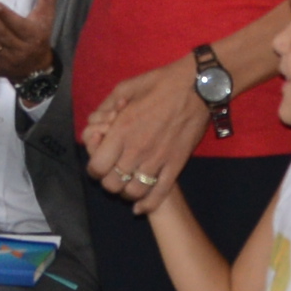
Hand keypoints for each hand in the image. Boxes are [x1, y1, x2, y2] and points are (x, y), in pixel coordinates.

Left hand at [81, 56, 207, 214]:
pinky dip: (148, 205)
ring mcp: (158, 159)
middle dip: (109, 182)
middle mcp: (137, 150)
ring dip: (127, 193)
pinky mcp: (176, 164)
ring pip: (134, 192)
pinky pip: (160, 193)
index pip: (97, 167)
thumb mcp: (125, 87)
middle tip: (114, 174)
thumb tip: (94, 124)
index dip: (94, 169)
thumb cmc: (160, 83)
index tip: (99, 164)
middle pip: (113, 184)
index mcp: (121, 130)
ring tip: (128, 186)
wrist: (197, 86)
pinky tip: (140, 207)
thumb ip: (105, 107)